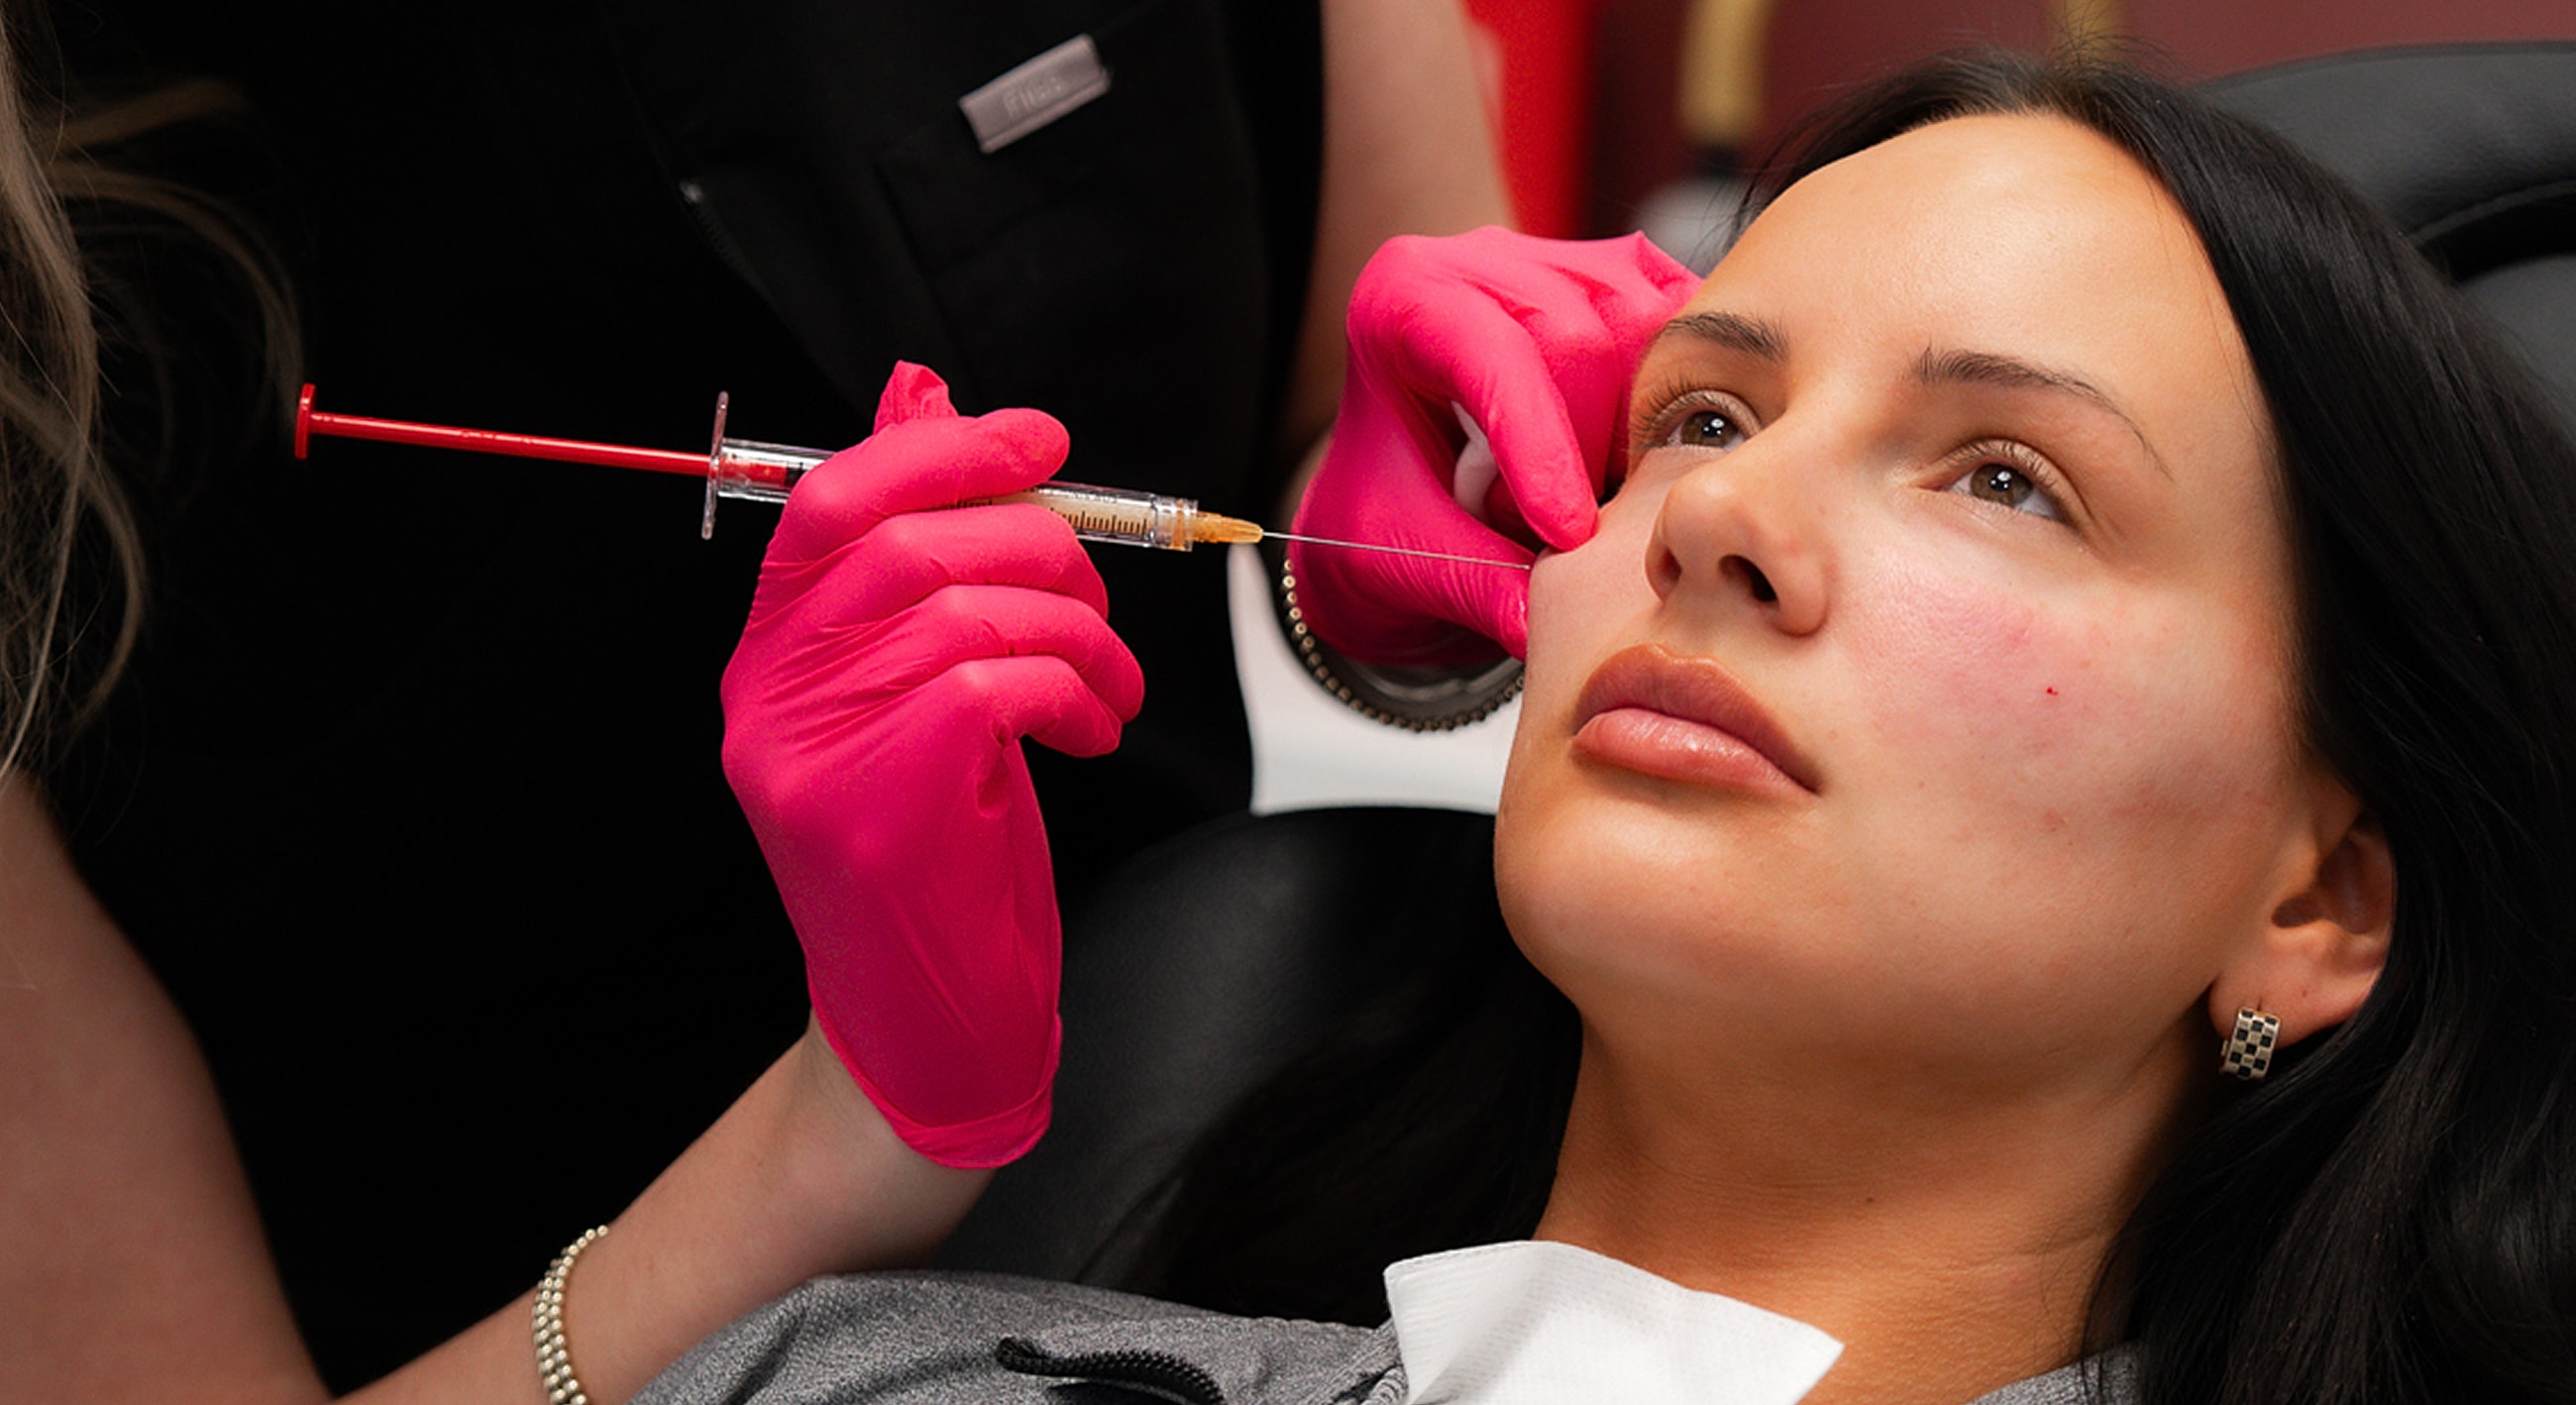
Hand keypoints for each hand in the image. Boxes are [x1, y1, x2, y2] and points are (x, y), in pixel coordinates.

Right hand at [720, 362, 1142, 1167]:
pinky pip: (997, 682)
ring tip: (1109, 687)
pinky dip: (1074, 689)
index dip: (943, 447)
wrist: (922, 1030)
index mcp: (770, 659)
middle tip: (1098, 595)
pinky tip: (1089, 730)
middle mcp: (772, 701)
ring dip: (1079, 631)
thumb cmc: (937, 856)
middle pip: (909, 541)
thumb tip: (919, 390)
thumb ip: (915, 554)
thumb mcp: (924, 689)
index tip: (1040, 440)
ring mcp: (816, 757)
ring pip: (967, 607)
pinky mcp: (879, 809)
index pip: (830, 497)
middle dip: (1041, 541)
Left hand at [1290, 227, 1696, 664]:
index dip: (1541, 449)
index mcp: (1402, 300)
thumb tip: (1540, 623)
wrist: (1409, 480)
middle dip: (1593, 447)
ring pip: (1646, 326)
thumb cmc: (1385, 510)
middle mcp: (1482, 261)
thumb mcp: (1397, 559)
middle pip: (1579, 335)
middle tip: (1579, 531)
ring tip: (1609, 499)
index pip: (1493, 355)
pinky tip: (1660, 458)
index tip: (1568, 535)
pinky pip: (1686, 322)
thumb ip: (1467, 584)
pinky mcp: (1628, 279)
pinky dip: (1688, 394)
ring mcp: (1561, 260)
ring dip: (1646, 426)